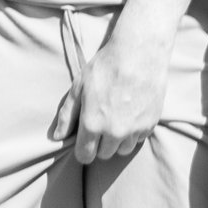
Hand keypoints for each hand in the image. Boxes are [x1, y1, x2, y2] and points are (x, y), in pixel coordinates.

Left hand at [49, 18, 171, 163]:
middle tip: (102, 122)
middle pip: (104, 154)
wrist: (139, 52)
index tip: (85, 140)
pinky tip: (131, 112)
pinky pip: (139, 138)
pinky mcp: (150, 123)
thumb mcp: (79, 86)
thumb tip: (57, 136)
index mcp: (92, 123)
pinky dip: (135, 131)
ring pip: (123, 149)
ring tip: (117, 118)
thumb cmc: (106, 66)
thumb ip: (67, 114)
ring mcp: (134, 129)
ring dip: (119, 140)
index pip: (85, 156)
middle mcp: (114, 131)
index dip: (83, 149)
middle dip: (100, 143)